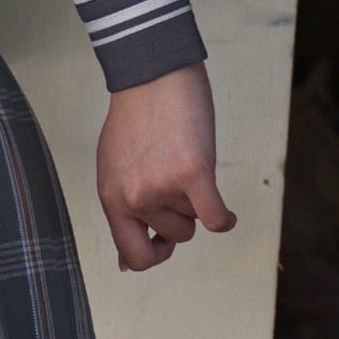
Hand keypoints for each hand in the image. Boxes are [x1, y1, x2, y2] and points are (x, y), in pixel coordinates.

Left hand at [96, 61, 235, 272]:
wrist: (152, 74)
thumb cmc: (137, 117)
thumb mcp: (114, 167)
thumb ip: (122, 209)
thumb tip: (127, 264)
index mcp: (111, 197)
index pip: (131, 254)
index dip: (152, 255)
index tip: (162, 241)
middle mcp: (133, 197)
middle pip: (173, 237)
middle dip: (181, 220)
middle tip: (179, 190)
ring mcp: (162, 187)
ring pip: (195, 220)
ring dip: (197, 199)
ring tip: (184, 162)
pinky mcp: (192, 173)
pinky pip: (216, 218)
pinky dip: (225, 218)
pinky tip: (226, 212)